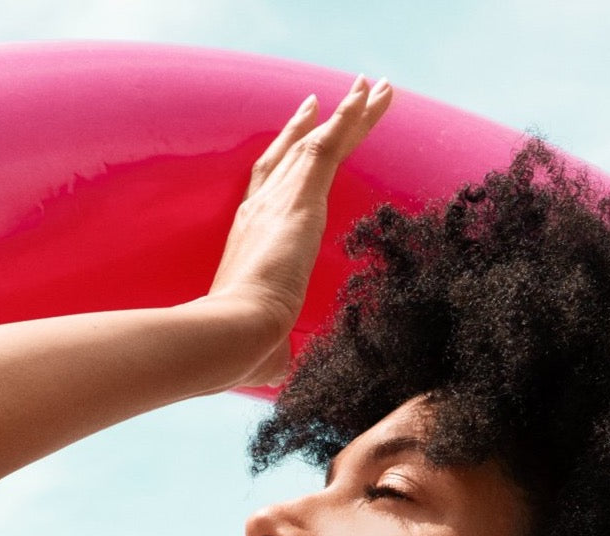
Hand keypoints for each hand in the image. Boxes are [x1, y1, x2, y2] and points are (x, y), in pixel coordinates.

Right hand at [208, 74, 392, 385]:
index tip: (290, 148)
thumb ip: (276, 352)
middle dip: (306, 128)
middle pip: (287, 156)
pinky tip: (374, 95)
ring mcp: (279, 200)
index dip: (277, 167)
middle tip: (321, 102)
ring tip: (373, 87)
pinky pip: (334, 144)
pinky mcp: (302, 198)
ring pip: (318, 142)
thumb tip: (281, 373)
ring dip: (347, 113)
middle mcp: (259, 210)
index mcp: (248, 242)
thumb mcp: (265, 348)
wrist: (235, 335)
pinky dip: (354, 117)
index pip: (264, 192)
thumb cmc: (241, 350)